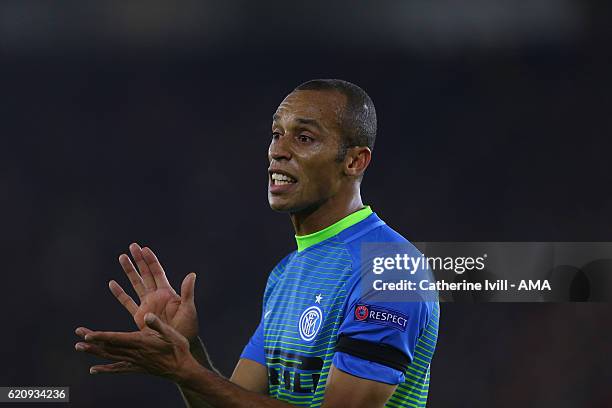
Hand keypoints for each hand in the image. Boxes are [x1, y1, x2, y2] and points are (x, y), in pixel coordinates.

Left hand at [76, 313, 196, 380]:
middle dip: (92, 341)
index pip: (116, 339)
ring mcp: (134, 362)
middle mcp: (134, 353)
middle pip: (109, 347)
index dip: (101, 336)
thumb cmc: (179, 348)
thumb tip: (147, 315)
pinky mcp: (137, 367)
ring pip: (110, 356)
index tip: (86, 335)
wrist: (182, 369)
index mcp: (141, 342)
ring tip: (79, 347)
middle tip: (78, 336)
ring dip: (94, 352)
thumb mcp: (171, 333)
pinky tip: (94, 370)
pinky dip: (105, 369)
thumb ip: (158, 324)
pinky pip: (118, 369)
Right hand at [109, 243, 197, 341]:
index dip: (150, 260)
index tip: (144, 248)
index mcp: (167, 292)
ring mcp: (147, 305)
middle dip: (139, 260)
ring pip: (135, 284)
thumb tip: (192, 274)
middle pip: (145, 273)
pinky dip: (120, 293)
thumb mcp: (188, 308)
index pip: (157, 272)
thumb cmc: (187, 327)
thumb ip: (187, 292)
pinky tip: (112, 283)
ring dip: (129, 271)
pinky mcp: (139, 316)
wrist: (178, 344)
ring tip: (122, 257)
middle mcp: (156, 295)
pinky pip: (127, 302)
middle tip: (132, 245)